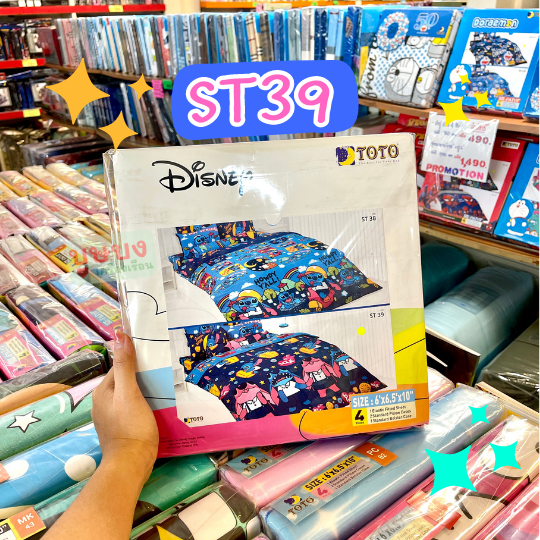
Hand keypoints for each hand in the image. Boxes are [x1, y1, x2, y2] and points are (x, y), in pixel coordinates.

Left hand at [92, 331, 157, 481]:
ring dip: (145, 391)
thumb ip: (126, 365)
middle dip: (143, 377)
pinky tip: (157, 406)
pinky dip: (144, 404)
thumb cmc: (131, 427)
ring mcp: (110, 416)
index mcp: (102, 391)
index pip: (121, 366)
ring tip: (164, 389)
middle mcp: (102, 402)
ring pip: (130, 395)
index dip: (138, 362)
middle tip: (164, 374)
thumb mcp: (129, 393)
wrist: (131, 465)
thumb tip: (119, 334)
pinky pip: (132, 408)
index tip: (156, 360)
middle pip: (126, 380)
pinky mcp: (120, 427)